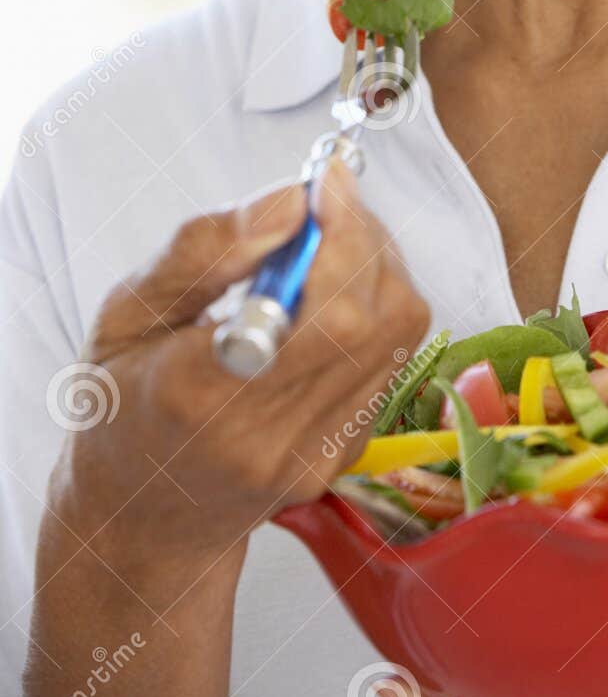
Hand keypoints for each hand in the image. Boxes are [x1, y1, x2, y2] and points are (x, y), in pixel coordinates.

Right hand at [49, 155, 430, 571]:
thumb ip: (204, 251)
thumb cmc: (122, 404)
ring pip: (396, 334)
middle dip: (362, 236)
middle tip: (324, 204)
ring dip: (375, 266)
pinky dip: (372, 307)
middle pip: (373, 318)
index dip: (343, 233)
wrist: (141, 515)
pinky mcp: (341, 456)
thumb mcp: (126, 314)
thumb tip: (292, 202)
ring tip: (322, 246)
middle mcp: (268, 435)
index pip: (323, 312)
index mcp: (201, 395)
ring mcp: (313, 454)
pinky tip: (323, 298)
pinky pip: (389, 359)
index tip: (323, 181)